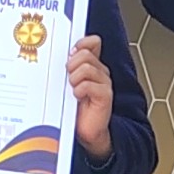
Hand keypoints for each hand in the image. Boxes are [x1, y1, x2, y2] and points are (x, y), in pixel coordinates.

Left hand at [68, 36, 113, 160]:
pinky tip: (78, 98)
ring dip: (74, 80)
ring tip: (74, 91)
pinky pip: (88, 85)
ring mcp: (105, 84)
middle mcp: (101, 73)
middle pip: (85, 54)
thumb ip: (70, 67)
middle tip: (69, 79)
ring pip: (86, 68)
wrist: (85, 131)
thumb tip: (68, 52)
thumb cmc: (76, 109)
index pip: (92, 42)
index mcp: (92, 66)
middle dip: (72, 65)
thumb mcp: (69, 83)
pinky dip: (79, 91)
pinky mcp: (105, 96)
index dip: (81, 44)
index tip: (71, 54)